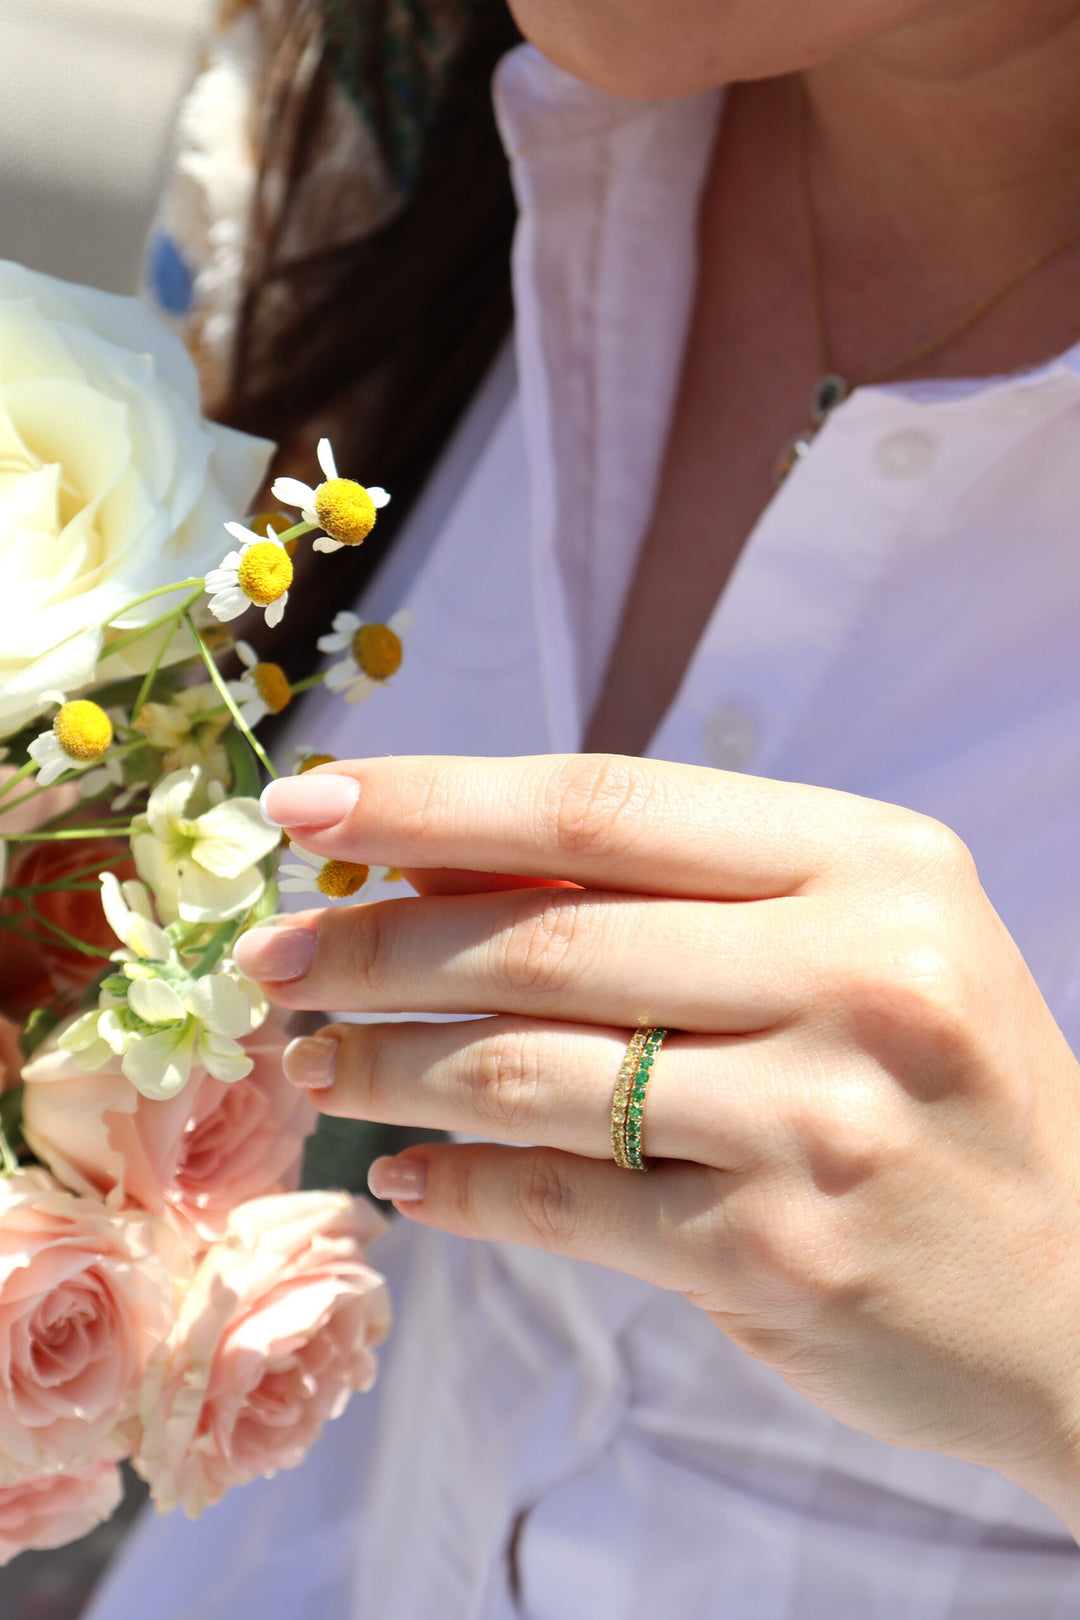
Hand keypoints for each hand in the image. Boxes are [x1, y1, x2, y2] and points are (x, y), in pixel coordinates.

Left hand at [236, 754, 1079, 1530]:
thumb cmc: (946, 1088)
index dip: (433, 799)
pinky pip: (563, 1203)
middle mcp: (855, 973)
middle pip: (546, 935)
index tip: (307, 805)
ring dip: (389, 1063)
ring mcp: (819, 1121)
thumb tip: (434, 871)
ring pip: (531, 1069)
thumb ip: (673, 899)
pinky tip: (406, 1171)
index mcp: (870, 862)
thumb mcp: (856, 943)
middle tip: (271, 959)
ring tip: (312, 1062)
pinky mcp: (779, 1252)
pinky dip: (461, 1187)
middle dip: (373, 942)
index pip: (604, 804)